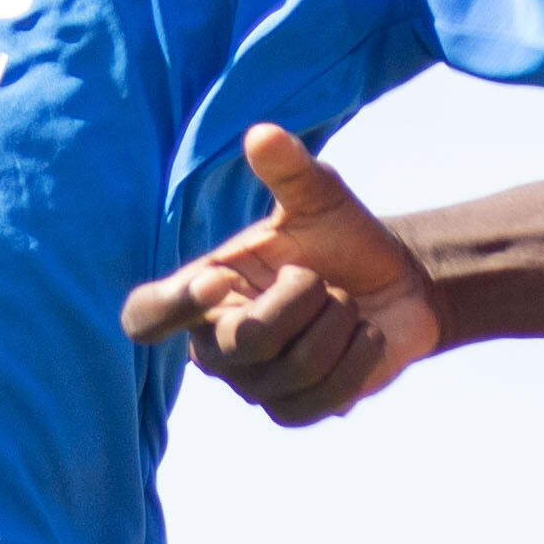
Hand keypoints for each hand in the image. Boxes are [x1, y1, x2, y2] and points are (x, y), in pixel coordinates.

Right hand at [123, 125, 436, 423]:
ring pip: (291, 371)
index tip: (216, 279)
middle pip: (242, 343)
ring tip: (348, 305)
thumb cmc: (341, 237)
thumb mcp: (319, 196)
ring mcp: (252, 384)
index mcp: (203, 289)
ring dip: (339, 327)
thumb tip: (262, 134)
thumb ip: (288, 169)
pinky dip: (356, 363)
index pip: (144, 317)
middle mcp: (215, 344)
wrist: (398, 284)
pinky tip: (365, 337)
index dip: (169, 308)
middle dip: (303, 299)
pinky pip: (319, 401)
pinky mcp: (294, 410)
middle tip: (326, 279)